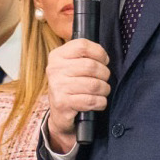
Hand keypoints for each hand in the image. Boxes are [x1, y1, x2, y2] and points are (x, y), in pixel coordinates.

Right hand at [43, 38, 110, 152]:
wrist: (59, 114)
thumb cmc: (70, 85)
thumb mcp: (71, 65)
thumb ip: (84, 54)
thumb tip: (103, 53)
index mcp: (57, 56)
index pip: (82, 46)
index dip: (99, 53)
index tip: (104, 61)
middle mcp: (54, 69)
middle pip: (91, 65)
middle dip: (104, 74)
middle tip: (104, 79)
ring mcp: (57, 86)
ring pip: (94, 84)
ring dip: (104, 89)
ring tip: (102, 91)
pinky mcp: (62, 103)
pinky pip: (91, 100)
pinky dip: (100, 102)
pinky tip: (98, 102)